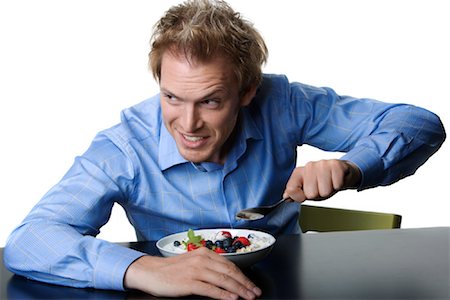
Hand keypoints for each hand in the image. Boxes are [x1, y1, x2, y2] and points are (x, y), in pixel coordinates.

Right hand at [124, 247, 260, 299]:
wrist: (150, 271)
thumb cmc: (170, 269)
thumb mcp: (192, 262)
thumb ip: (208, 267)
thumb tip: (226, 278)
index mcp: (204, 253)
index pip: (230, 265)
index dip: (243, 276)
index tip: (251, 284)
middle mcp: (202, 260)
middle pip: (230, 272)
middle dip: (245, 283)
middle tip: (255, 292)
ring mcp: (196, 271)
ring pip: (223, 280)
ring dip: (239, 290)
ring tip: (248, 297)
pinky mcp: (189, 282)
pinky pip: (210, 289)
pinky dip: (223, 294)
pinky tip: (232, 299)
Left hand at [283, 159, 360, 201]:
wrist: (342, 174)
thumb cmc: (324, 183)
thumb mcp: (307, 190)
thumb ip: (295, 194)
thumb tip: (286, 197)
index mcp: (299, 172)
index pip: (291, 189)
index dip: (300, 197)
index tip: (305, 195)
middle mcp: (309, 166)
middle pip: (310, 194)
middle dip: (318, 194)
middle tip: (322, 188)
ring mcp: (322, 164)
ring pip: (324, 191)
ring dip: (329, 191)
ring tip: (329, 184)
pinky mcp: (335, 164)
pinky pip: (336, 185)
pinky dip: (338, 186)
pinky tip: (336, 181)